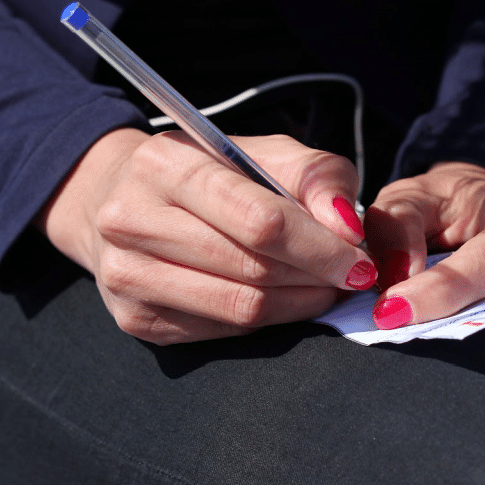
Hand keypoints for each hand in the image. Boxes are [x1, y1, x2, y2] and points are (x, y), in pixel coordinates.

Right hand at [35, 127, 375, 343]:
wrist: (123, 198)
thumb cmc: (210, 173)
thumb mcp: (264, 152)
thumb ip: (316, 177)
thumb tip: (348, 230)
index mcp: (165, 164)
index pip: (259, 220)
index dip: (320, 247)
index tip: (361, 260)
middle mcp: (131, 220)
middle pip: (252, 268)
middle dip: (317, 277)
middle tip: (353, 277)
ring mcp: (126, 275)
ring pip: (240, 308)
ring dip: (299, 304)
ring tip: (326, 289)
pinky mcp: (135, 319)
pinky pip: (222, 331)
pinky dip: (269, 321)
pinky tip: (287, 301)